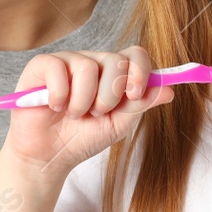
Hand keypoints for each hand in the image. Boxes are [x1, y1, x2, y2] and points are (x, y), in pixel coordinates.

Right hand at [1, 46, 172, 179]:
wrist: (50, 156)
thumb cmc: (84, 137)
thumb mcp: (119, 124)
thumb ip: (140, 105)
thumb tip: (169, 89)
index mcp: (115, 73)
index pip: (136, 55)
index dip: (140, 72)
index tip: (134, 95)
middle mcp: (94, 62)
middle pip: (116, 60)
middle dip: (110, 96)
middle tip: (96, 113)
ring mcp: (68, 61)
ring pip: (87, 67)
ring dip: (82, 102)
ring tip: (74, 115)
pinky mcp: (42, 65)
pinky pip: (58, 70)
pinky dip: (59, 96)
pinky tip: (55, 106)